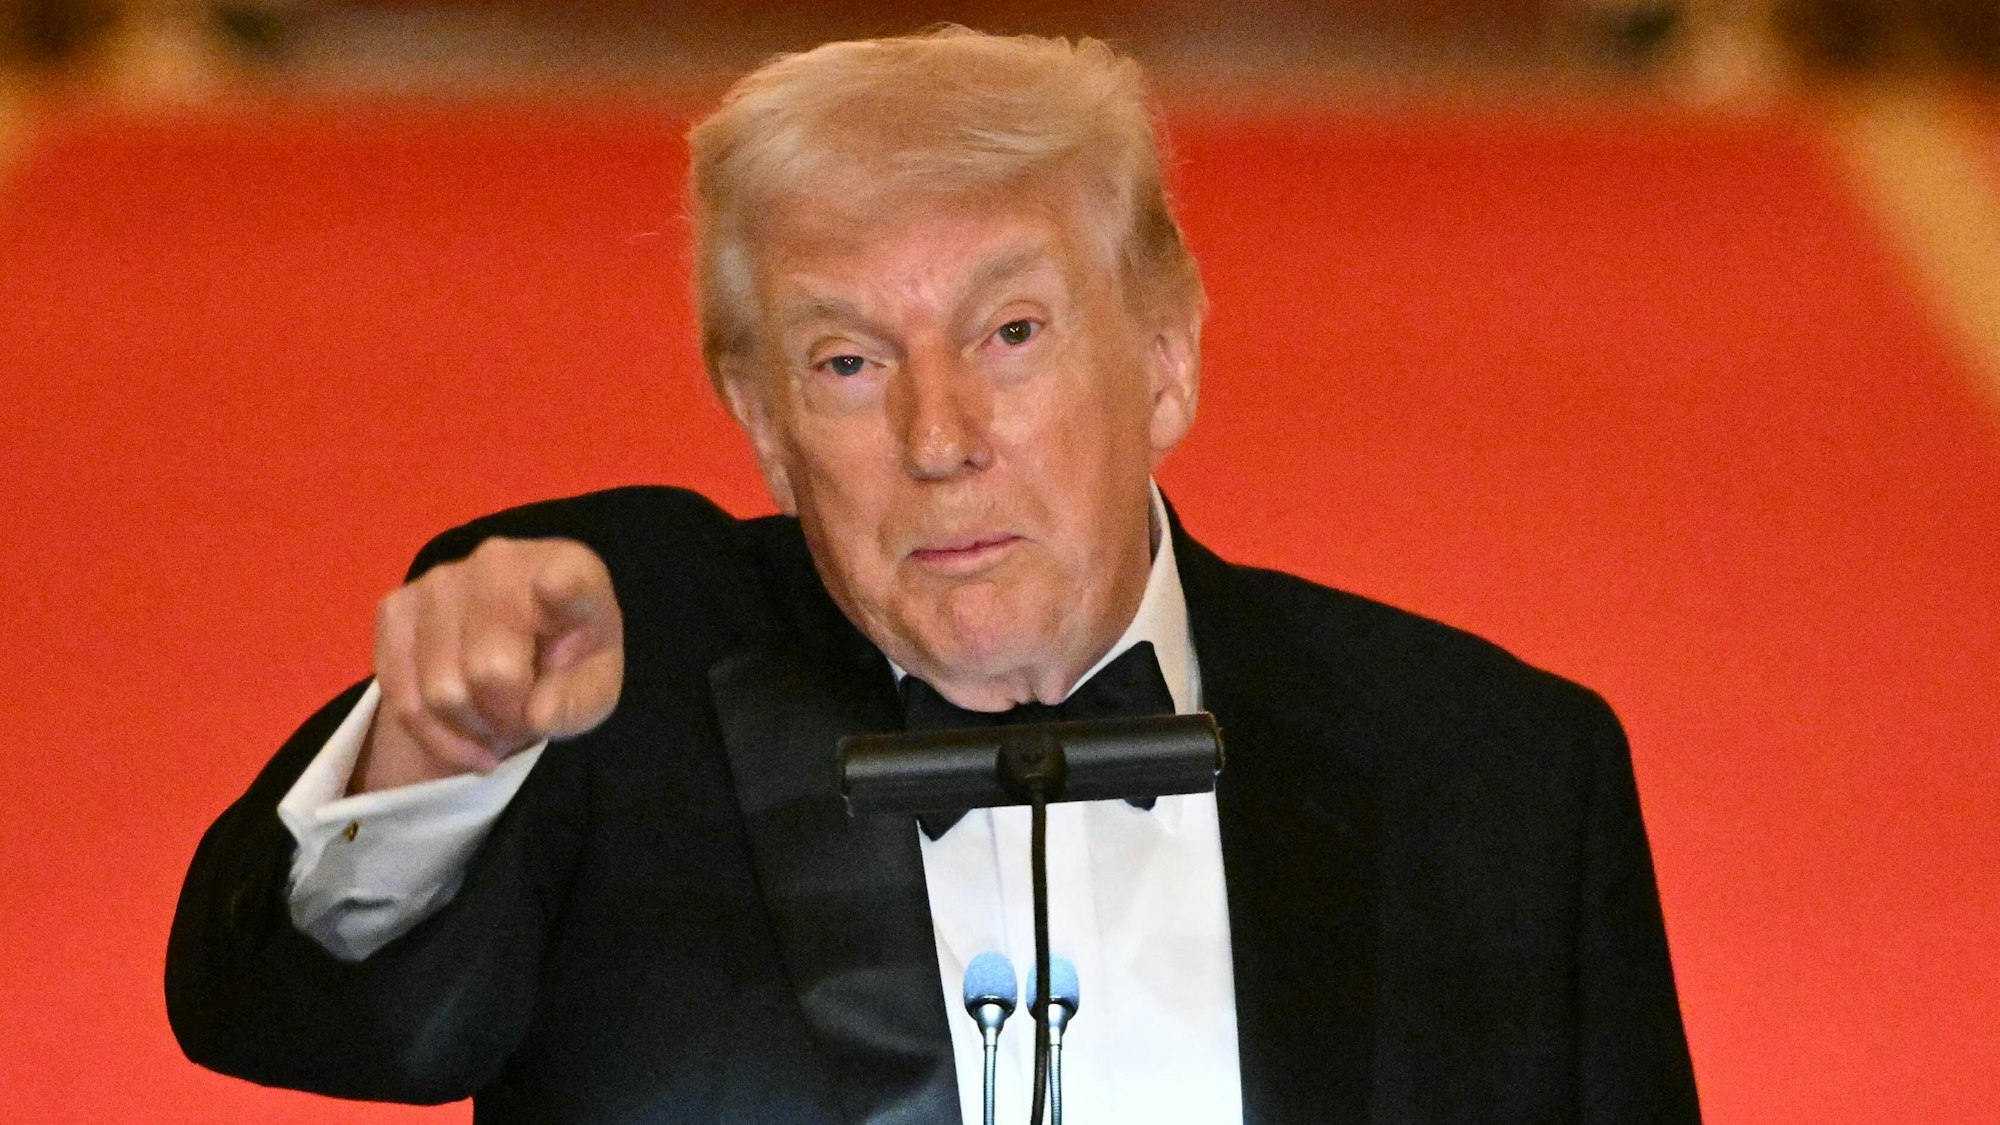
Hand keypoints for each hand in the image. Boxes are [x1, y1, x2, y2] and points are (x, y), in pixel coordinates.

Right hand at [352, 537, 623, 793]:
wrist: (518, 643)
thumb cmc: (567, 662)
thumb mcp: (594, 689)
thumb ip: (579, 702)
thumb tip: (540, 714)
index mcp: (570, 570)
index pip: (567, 577)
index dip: (562, 587)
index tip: (559, 587)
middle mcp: (500, 561)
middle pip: (491, 671)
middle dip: (507, 717)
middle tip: (520, 719)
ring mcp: (440, 580)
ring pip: (440, 693)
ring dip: (469, 729)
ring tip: (492, 720)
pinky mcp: (395, 607)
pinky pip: (400, 696)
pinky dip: (432, 734)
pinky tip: (460, 732)